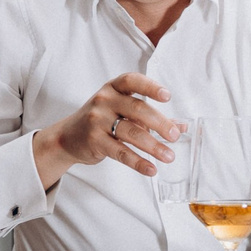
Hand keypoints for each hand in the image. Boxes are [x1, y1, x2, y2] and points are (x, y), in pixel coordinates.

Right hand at [33, 73, 183, 183]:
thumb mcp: (123, 111)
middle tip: (175, 136)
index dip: (150, 87)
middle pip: (137, 108)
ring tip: (169, 156)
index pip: (132, 81)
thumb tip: (182, 127)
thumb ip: (152, 118)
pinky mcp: (94, 140)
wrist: (68, 137)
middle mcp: (104, 100)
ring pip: (130, 132)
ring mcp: (97, 120)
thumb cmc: (101, 120)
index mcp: (114, 88)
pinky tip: (151, 168)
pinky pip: (120, 152)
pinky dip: (137, 162)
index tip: (167, 96)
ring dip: (153, 146)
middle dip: (160, 123)